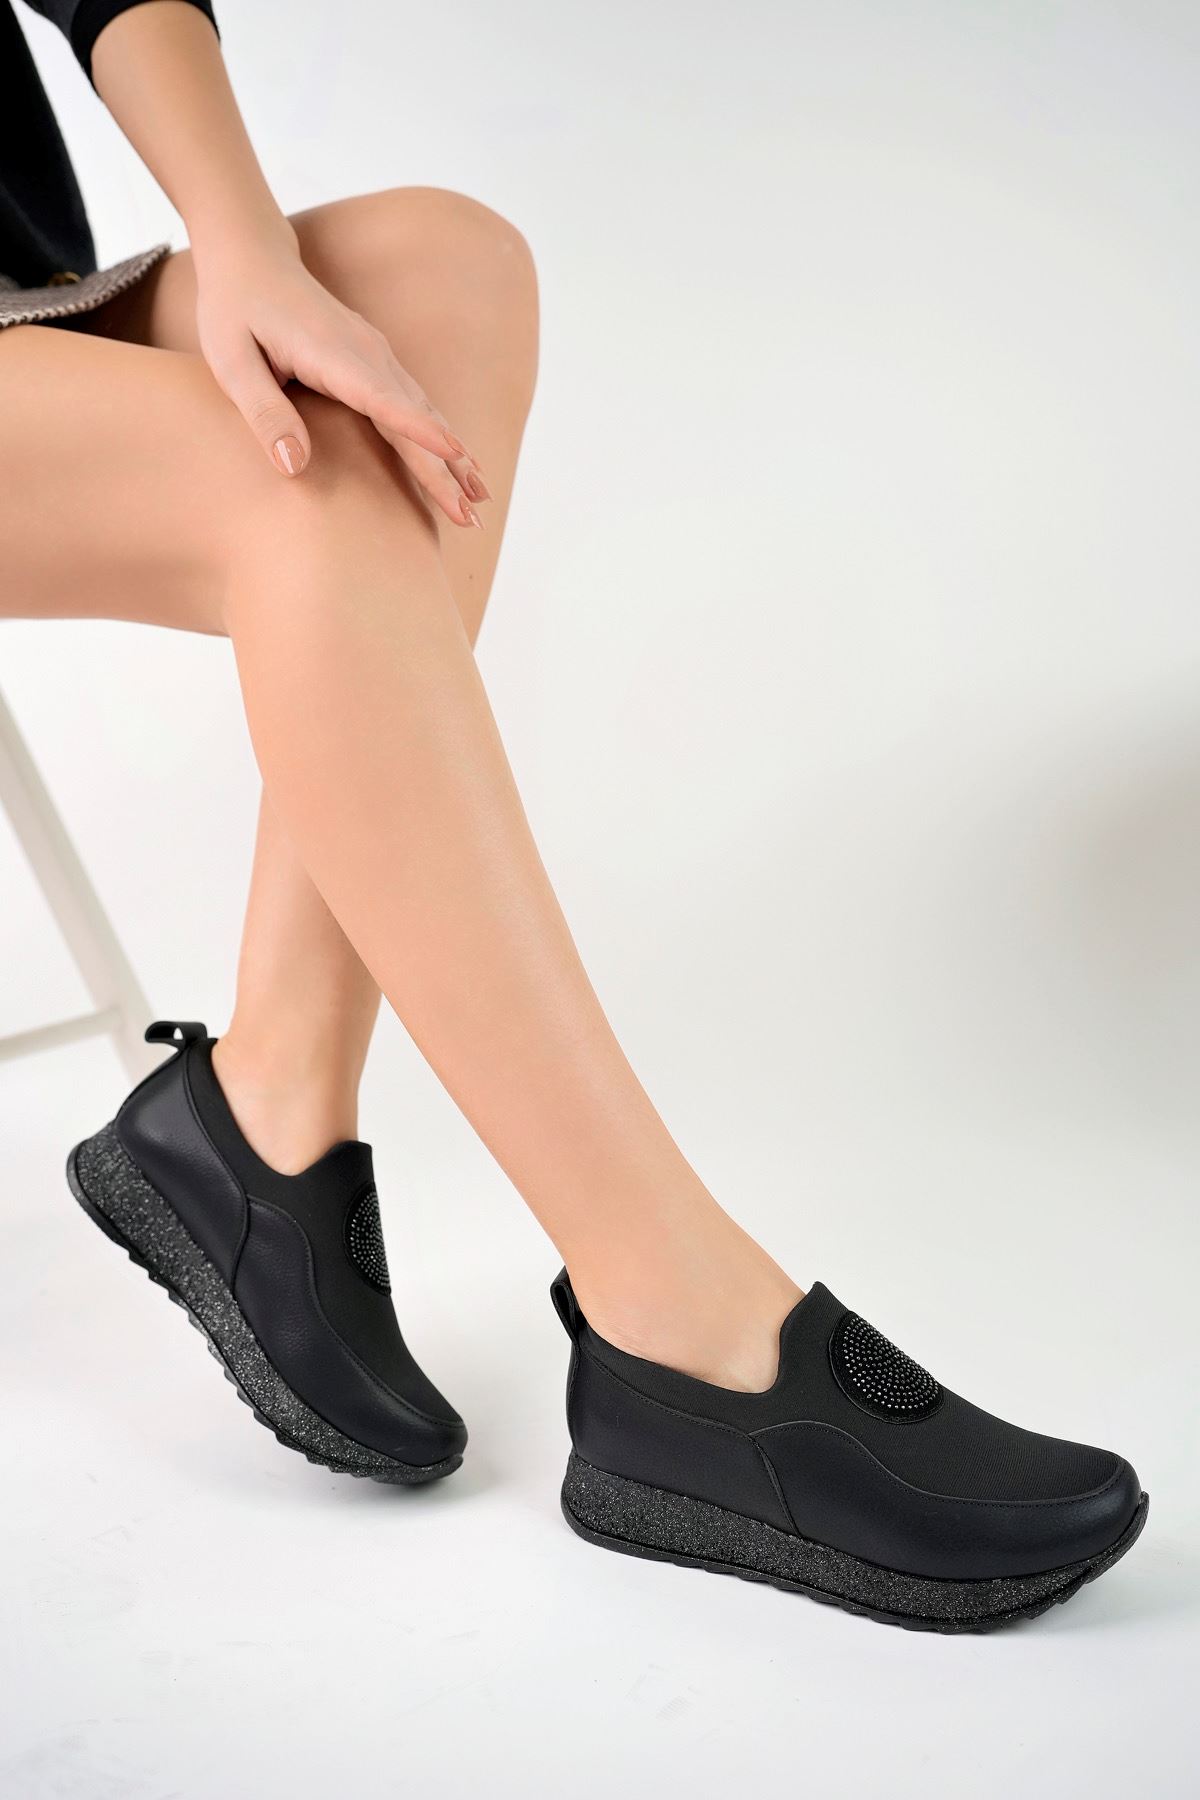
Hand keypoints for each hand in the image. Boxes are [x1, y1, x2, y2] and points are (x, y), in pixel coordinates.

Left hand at [191, 224, 488, 526]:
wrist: (254, 258)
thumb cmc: (235, 311)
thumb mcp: (230, 362)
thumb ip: (264, 413)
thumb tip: (294, 467)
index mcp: (331, 352)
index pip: (381, 398)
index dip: (417, 430)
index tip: (452, 455)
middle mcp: (367, 353)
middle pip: (415, 416)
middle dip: (445, 468)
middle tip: (470, 515)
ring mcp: (378, 356)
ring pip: (425, 412)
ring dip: (454, 459)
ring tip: (479, 500)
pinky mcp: (379, 363)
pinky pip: (418, 406)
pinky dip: (442, 438)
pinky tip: (463, 464)